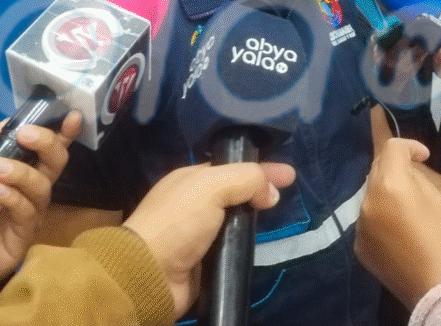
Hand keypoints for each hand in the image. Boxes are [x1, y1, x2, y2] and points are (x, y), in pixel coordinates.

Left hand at [0, 111, 81, 292]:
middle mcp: (32, 191)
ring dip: (21, 172)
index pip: (48, 150)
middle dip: (46, 144)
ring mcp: (31, 214)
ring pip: (42, 186)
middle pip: (55, 163)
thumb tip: (4, 122)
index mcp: (22, 173)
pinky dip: (13, 197)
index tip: (70, 115)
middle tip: (26, 135)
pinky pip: (26, 212)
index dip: (63, 132)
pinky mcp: (24, 236)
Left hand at [123, 161, 295, 317]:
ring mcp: (199, 233)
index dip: (261, 168)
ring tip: (278, 219)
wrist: (150, 273)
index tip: (290, 175)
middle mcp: (195, 203)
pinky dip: (246, 245)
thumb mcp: (211, 187)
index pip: (233, 168)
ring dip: (254, 221)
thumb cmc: (179, 222)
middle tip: (284, 196)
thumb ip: (245, 179)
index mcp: (191, 180)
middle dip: (260, 192)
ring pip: (236, 221)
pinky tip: (260, 244)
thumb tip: (271, 192)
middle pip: (236, 193)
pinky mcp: (204, 261)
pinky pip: (232, 248)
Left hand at [355, 138, 440, 309]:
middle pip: (376, 169)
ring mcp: (360, 224)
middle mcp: (367, 200)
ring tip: (406, 207)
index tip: (423, 156)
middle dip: (394, 167)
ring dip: (385, 193)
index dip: (409, 146)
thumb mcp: (438, 199)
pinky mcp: (358, 245)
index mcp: (389, 185)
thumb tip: (404, 169)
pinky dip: (380, 217)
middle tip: (414, 176)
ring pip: (371, 196)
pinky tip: (398, 231)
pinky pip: (368, 220)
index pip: (391, 148)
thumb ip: (416, 177)